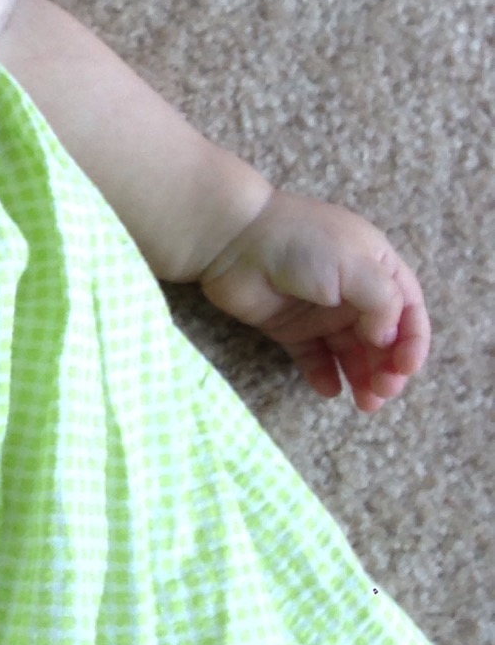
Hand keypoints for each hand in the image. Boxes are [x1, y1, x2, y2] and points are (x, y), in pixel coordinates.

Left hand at [199, 188, 429, 409]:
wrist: (232, 239)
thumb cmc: (299, 243)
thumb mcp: (355, 265)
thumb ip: (382, 303)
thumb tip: (388, 339)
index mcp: (377, 267)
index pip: (408, 310)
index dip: (413, 342)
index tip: (406, 369)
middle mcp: (353, 291)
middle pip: (382, 338)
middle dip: (388, 368)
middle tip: (384, 393)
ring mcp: (320, 310)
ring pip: (351, 352)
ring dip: (362, 377)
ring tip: (365, 404)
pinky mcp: (289, 327)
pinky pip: (314, 357)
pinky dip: (324, 375)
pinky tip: (329, 391)